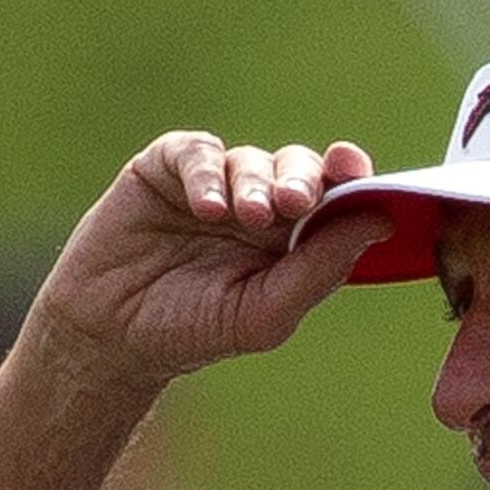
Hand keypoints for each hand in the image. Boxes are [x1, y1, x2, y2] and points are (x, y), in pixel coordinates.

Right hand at [22, 132, 382, 388]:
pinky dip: (206, 174)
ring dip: (253, 183)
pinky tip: (207, 207)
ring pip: (250, 159)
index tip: (355, 169)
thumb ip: (320, 269)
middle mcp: (257, 203)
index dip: (349, 176)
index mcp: (291, 238)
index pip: (333, 196)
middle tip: (294, 203)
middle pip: (296, 168)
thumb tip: (380, 220)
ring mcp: (211, 183)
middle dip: (300, 179)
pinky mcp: (165, 168)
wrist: (110, 337)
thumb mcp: (264, 313)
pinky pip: (196, 153)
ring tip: (244, 217)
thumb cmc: (192, 330)